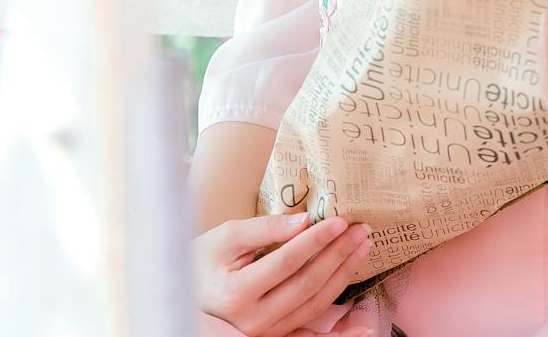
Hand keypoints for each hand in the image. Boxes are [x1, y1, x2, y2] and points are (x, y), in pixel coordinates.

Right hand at [191, 210, 374, 336]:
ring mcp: (266, 332)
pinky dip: (340, 332)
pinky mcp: (274, 336)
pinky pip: (312, 334)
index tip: (339, 221)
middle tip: (361, 231)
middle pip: (307, 284)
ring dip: (343, 276)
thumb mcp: (224, 237)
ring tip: (361, 249)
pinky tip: (364, 327)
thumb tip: (302, 221)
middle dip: (338, 255)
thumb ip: (263, 229)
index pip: (287, 262)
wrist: (183, 292)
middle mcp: (254, 319)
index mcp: (237, 292)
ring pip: (314, 305)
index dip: (315, 241)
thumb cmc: (201, 260)